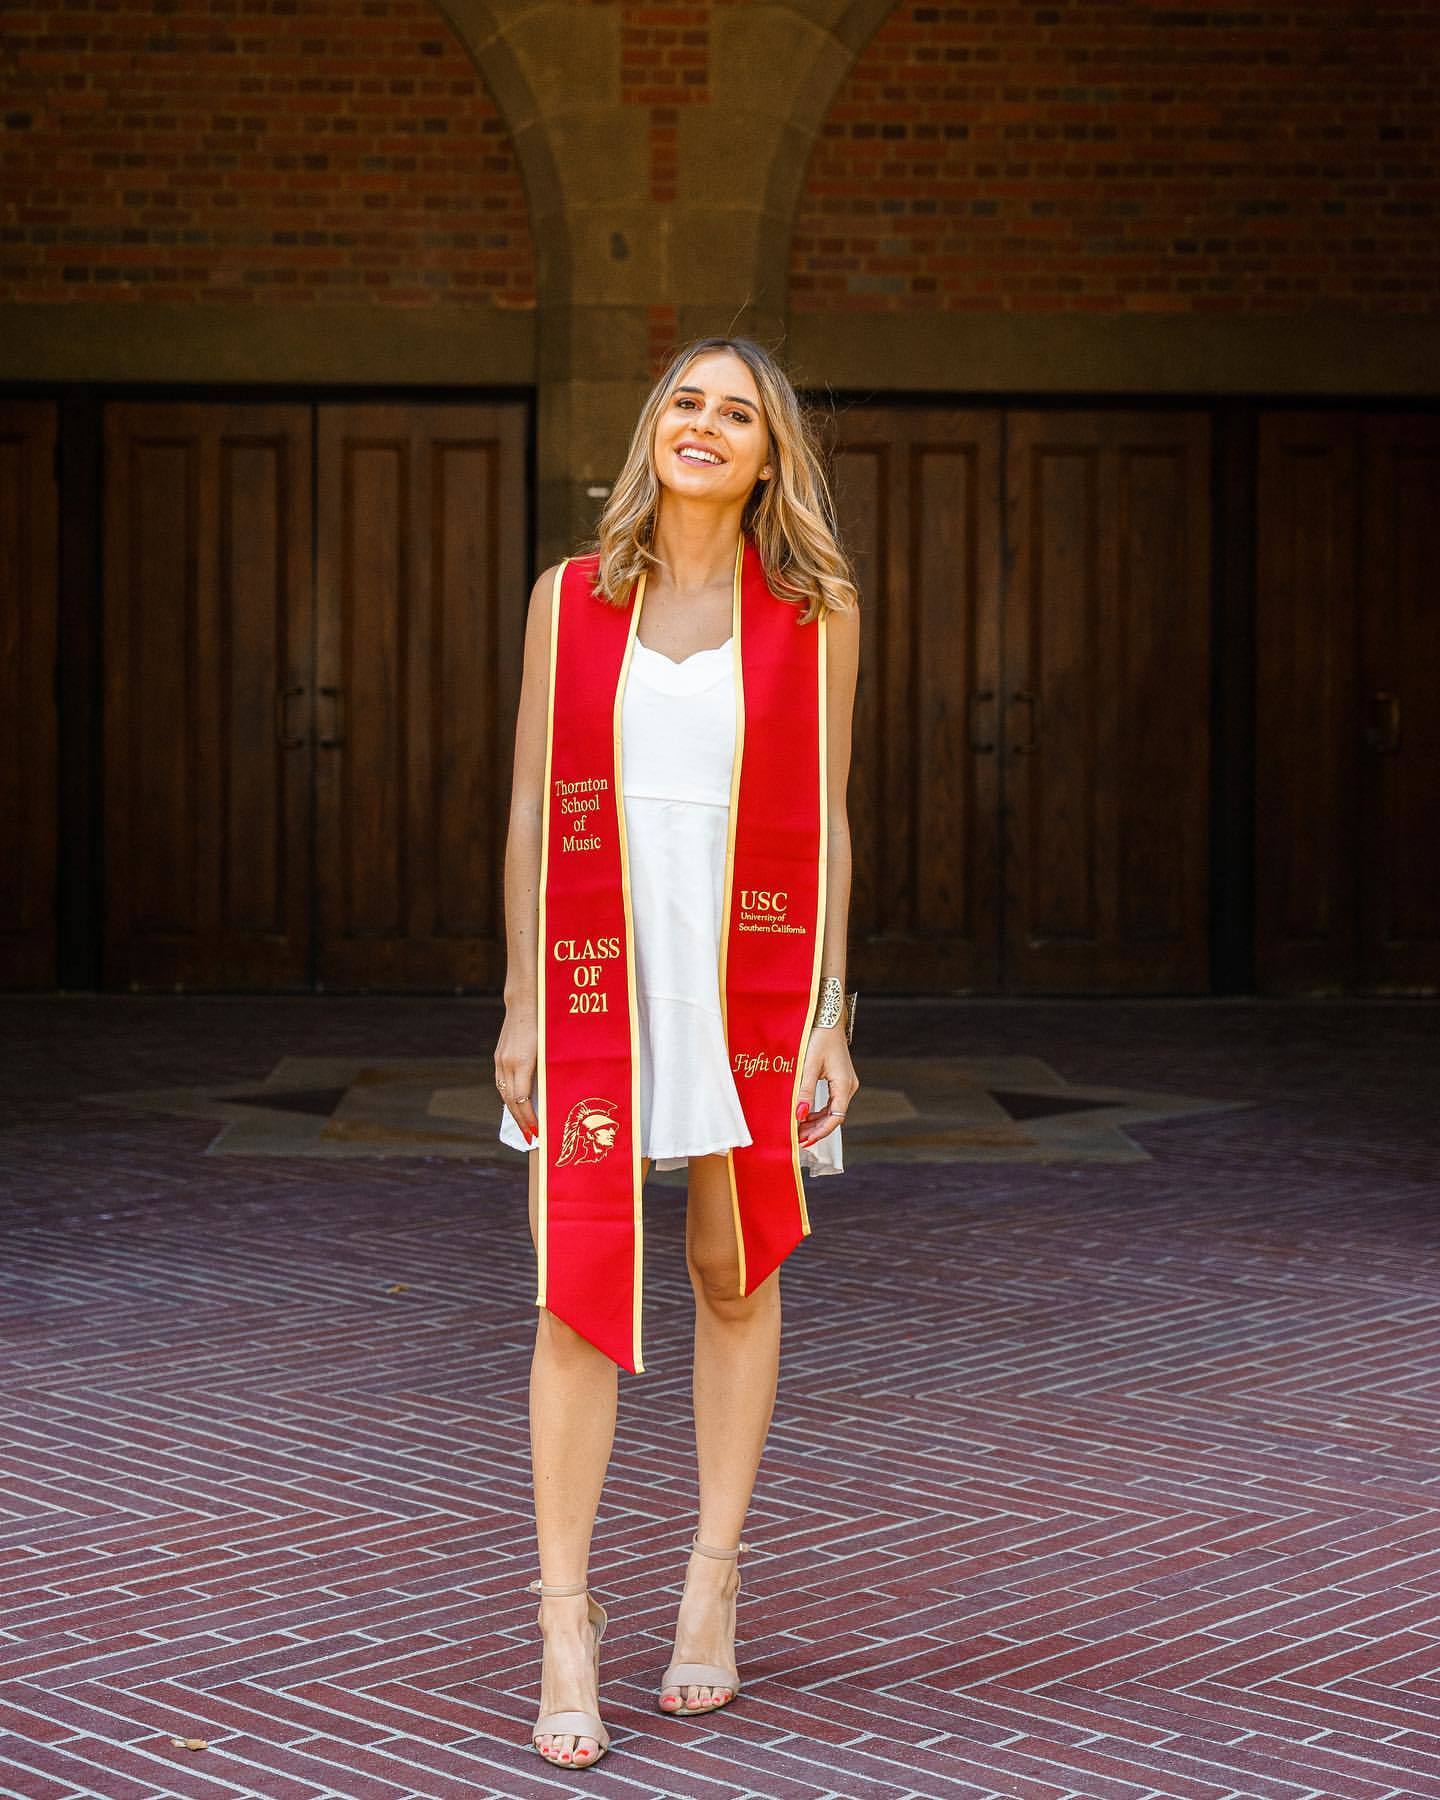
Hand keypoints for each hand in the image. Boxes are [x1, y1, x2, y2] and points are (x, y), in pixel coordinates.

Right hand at [494, 1002, 539, 1142]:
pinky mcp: (499, 1055)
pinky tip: (516, 1104)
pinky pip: (502, 1082)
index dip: (529, 1118)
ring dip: (513, 1111)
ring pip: (504, 1093)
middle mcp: (507, 1063)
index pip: (522, 1100)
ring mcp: (501, 1059)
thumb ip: (548, 1071)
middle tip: (530, 1138)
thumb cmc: (544, 1024)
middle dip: (521, 1121)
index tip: (537, 1132)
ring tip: (523, 1126)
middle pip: (511, 1101)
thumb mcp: (551, 1049)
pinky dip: (509, 1097)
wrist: (524, 1002)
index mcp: (522, 1062)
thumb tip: (551, 1096)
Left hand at [795, 1021, 857, 1148]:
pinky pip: (831, 1102)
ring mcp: (845, 1084)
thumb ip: (805, 1091)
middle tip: (798, 1138)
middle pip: (834, 1116)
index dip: (821, 1132)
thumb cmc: (819, 1038)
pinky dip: (819, 1111)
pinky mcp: (840, 1080)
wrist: (827, 1020)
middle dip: (816, 1129)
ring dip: (817, 1121)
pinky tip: (806, 1115)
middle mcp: (848, 1086)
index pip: (835, 1117)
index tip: (805, 1140)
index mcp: (844, 1084)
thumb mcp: (809, 1065)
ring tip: (799, 1130)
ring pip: (833, 1110)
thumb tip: (800, 1114)